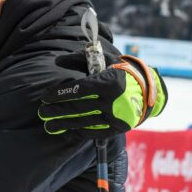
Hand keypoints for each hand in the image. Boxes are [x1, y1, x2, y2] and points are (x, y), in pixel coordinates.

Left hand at [39, 53, 166, 137]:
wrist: (150, 90)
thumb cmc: (122, 71)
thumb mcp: (104, 60)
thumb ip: (80, 59)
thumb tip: (57, 61)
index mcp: (109, 82)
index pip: (78, 89)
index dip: (60, 94)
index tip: (45, 97)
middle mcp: (112, 101)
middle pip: (78, 107)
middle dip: (57, 111)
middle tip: (42, 113)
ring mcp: (116, 116)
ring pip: (84, 121)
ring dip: (64, 124)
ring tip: (48, 126)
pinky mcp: (118, 127)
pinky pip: (96, 132)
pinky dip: (79, 132)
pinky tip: (66, 132)